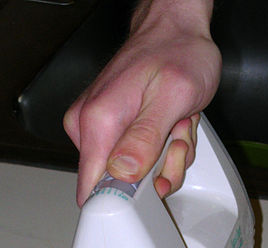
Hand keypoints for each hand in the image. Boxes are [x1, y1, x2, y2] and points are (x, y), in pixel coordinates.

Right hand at [63, 0, 220, 205]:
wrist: (176, 28)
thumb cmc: (177, 53)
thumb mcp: (172, 98)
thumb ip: (145, 139)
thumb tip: (122, 173)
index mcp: (98, 122)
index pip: (93, 190)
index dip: (127, 199)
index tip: (152, 183)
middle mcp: (90, 128)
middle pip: (120, 186)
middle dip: (158, 172)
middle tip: (174, 138)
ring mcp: (99, 130)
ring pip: (134, 176)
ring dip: (165, 159)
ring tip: (173, 126)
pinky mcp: (111, 132)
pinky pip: (138, 162)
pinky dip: (162, 151)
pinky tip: (169, 127)